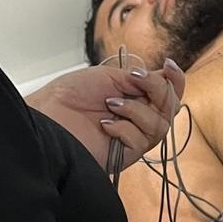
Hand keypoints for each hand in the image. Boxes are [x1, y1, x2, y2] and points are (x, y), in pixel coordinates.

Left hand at [25, 59, 184, 170]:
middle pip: (170, 109)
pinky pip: (140, 141)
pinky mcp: (123, 155)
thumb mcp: (109, 77)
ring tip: (111, 104)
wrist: (46, 115)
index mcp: (135, 98)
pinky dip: (124, 128)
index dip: (175, 80)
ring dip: (137, 109)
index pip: (168, 93)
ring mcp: (131, 138)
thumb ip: (139, 80)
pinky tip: (104, 124)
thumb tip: (163, 77)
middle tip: (136, 80)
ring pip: (159, 126)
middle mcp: (137, 119)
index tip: (169, 66)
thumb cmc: (69, 95)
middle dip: (159, 90)